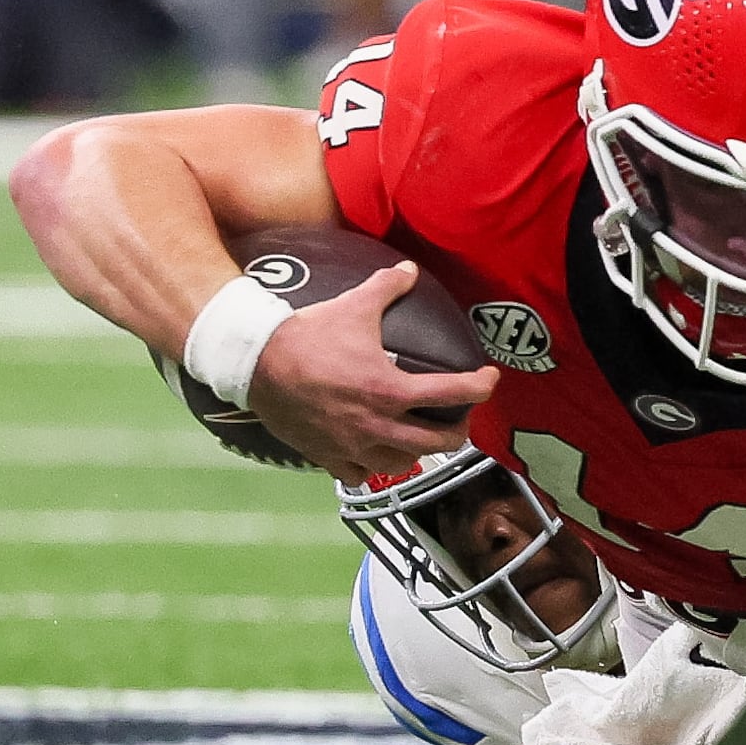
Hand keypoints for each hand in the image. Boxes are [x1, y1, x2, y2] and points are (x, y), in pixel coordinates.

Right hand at [246, 262, 499, 479]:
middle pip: (439, 442)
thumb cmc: (307, 334)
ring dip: (419, 450)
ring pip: (404, 462)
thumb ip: (389, 286)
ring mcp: (354, 446)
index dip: (481, 387)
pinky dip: (374, 466)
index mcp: (390, 388)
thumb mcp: (354, 304)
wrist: (257, 364)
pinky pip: (362, 475)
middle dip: (459, 430)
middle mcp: (378, 424)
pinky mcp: (329, 458)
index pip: (453, 393)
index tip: (489, 380)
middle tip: (460, 417)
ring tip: (422, 434)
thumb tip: (410, 269)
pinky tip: (375, 452)